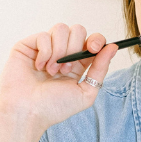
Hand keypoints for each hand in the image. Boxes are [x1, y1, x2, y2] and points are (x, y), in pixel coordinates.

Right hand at [0, 23, 119, 132]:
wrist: (27, 112)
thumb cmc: (53, 108)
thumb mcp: (85, 92)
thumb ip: (100, 69)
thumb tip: (113, 47)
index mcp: (77, 64)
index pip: (92, 40)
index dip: (96, 40)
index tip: (94, 48)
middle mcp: (61, 53)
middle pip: (78, 30)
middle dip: (74, 48)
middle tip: (66, 69)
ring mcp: (44, 48)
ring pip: (61, 29)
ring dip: (59, 52)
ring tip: (51, 71)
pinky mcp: (28, 45)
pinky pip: (43, 35)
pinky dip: (44, 52)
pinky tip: (38, 67)